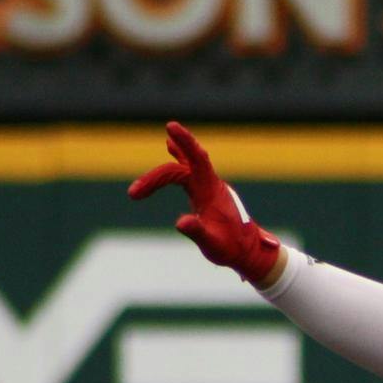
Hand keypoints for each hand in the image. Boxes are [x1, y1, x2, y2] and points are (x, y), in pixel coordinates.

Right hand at [127, 121, 280, 284]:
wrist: (248, 251)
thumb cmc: (231, 249)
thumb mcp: (213, 245)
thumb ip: (198, 232)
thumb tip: (181, 223)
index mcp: (212, 192)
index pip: (196, 161)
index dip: (184, 143)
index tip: (169, 130)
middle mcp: (210, 184)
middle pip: (180, 169)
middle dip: (156, 177)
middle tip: (134, 194)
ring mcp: (208, 187)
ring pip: (188, 164)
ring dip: (175, 153)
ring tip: (169, 135)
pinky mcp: (205, 192)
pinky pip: (190, 170)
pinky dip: (180, 157)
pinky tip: (171, 147)